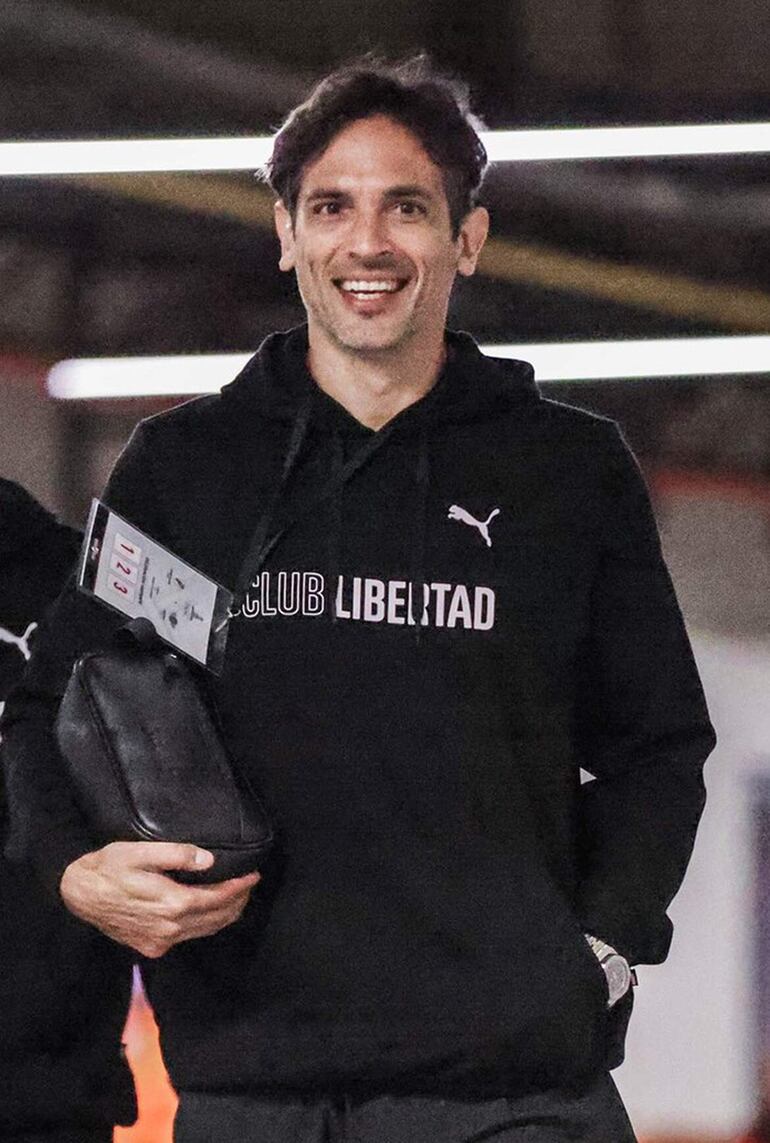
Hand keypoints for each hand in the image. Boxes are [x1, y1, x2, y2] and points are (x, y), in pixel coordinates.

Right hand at [60, 841, 260, 957]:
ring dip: (225, 915)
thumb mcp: (139, 852)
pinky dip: (206, 925)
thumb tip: (208, 861)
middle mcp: (169, 928)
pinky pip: (189, 937)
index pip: (217, 897)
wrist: (78, 894)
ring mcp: (160, 941)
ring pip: (205, 931)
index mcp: (170, 903)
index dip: (238, 887)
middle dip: (238, 901)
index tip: (253, 875)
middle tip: (250, 884)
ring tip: (238, 897)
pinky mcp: (151, 947)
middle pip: (216, 918)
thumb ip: (176, 854)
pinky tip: (210, 913)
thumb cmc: (107, 868)